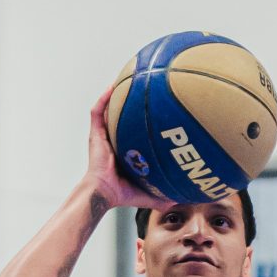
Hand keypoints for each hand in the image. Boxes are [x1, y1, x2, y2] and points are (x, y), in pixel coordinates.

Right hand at [86, 88, 166, 211]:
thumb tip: (182, 199)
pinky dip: (103, 98)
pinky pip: (97, 111)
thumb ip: (162, 196)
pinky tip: (112, 86)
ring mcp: (103, 136)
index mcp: (125, 150)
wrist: (103, 193)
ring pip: (108, 109)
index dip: (141, 119)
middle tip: (144, 86)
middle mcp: (114, 139)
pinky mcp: (95, 134)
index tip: (155, 108)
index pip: (133, 130)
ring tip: (126, 77)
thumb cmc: (120, 194)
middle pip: (121, 115)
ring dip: (115, 93)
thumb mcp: (147, 193)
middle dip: (129, 100)